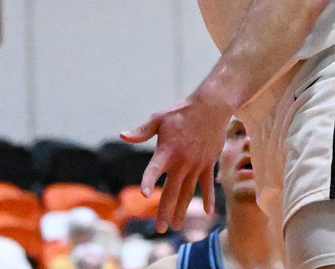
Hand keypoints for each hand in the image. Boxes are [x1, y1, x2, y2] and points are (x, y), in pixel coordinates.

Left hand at [121, 91, 232, 232]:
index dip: (149, 180)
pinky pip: (207, 185)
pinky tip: (208, 213)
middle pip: (172, 190)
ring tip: (176, 226)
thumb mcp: (159, 118)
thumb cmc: (181, 111)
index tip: (145, 194)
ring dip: (182, 210)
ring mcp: (197, 165)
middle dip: (165, 210)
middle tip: (159, 228)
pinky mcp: (208, 164)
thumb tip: (122, 136)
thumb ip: (141, 132)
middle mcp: (182, 161)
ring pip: (188, 192)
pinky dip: (208, 198)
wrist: (211, 106)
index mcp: (167, 151)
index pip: (155, 169)